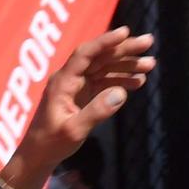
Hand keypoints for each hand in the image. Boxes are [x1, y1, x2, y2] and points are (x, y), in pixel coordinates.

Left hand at [16, 27, 155, 178]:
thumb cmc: (51, 144)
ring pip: (104, 68)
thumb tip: (120, 92)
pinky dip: (121, 81)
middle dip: (124, 49)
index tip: (126, 32)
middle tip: (149, 42)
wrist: (39, 156)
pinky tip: (138, 81)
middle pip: (99, 57)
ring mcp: (76, 86)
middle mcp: (69, 79)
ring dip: (126, 65)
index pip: (84, 54)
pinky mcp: (82, 95)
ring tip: (150, 65)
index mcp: (62, 82)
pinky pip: (104, 82)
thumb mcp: (74, 131)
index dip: (105, 41)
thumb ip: (96, 112)